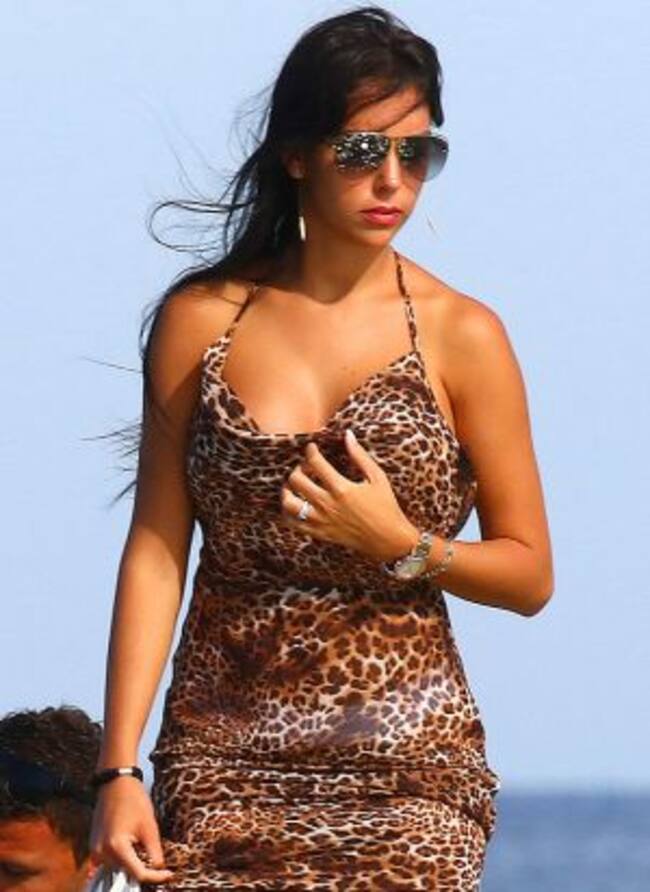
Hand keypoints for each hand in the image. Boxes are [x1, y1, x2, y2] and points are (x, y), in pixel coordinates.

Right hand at [89, 777, 173, 884]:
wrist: (115, 783)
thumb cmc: (134, 801)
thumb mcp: (149, 826)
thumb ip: (154, 853)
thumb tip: (159, 870)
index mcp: (116, 847)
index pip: (137, 874)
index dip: (155, 877)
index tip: (168, 874)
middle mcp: (101, 852)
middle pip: (126, 874)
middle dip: (143, 870)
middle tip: (158, 863)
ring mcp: (95, 850)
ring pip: (118, 869)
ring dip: (132, 865)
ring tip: (143, 849)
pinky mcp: (93, 847)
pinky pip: (109, 862)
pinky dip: (122, 861)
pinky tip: (133, 848)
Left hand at [280, 428, 418, 561]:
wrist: (388, 540)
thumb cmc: (386, 506)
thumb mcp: (377, 477)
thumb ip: (360, 456)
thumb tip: (347, 434)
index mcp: (342, 488)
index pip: (315, 462)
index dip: (310, 451)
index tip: (312, 448)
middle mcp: (328, 505)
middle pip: (296, 481)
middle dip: (297, 469)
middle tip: (305, 467)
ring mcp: (321, 521)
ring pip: (289, 503)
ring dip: (287, 490)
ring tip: (294, 485)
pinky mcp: (320, 534)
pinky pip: (293, 524)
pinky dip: (288, 513)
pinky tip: (296, 504)